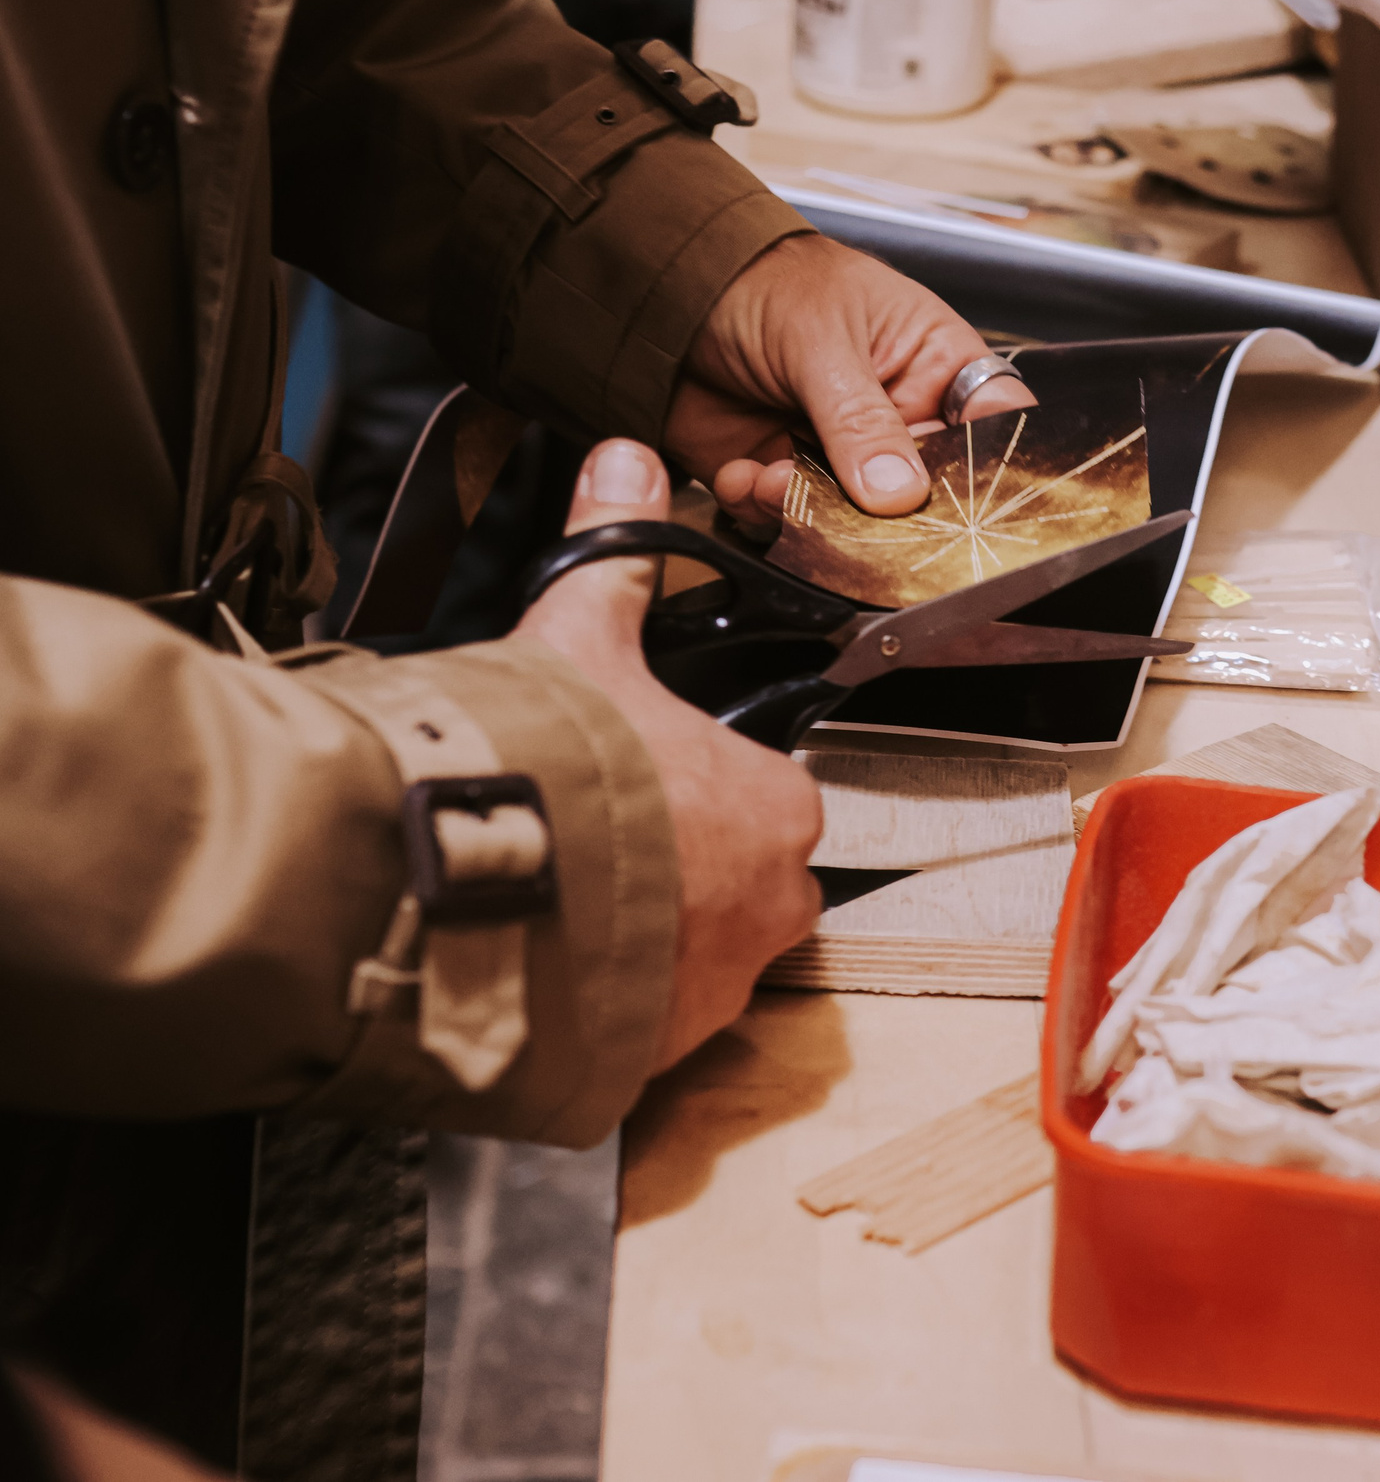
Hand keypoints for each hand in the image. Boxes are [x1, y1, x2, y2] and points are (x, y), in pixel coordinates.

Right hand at [513, 438, 824, 1071]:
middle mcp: (770, 912)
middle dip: (682, 872)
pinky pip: (634, 1032)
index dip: (701, 790)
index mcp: (778, 809)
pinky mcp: (646, 1062)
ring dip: (641, 941)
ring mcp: (712, 995)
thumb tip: (630, 457)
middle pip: (744, 888)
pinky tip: (537, 968)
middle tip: (597, 846)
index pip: (769, 802)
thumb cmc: (542, 764)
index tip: (642, 787)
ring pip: (695, 963)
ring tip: (557, 903)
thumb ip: (616, 549)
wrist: (460, 891)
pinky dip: (595, 1010)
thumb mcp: (581, 636)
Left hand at [666, 233, 1037, 526]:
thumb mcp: (821, 341)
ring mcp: (843, 454)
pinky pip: (790, 523)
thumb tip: (899, 492)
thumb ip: (862, 421)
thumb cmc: (761, 280)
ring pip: (855, 520)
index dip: (990, 469)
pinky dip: (762, 511)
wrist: (664, 293)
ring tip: (772, 478)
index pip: (992, 427)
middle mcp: (897, 417)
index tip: (962, 503)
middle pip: (927, 494)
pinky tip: (742, 474)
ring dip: (811, 514)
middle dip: (885, 512)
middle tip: (851, 509)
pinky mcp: (787, 479)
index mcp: (934, 365)